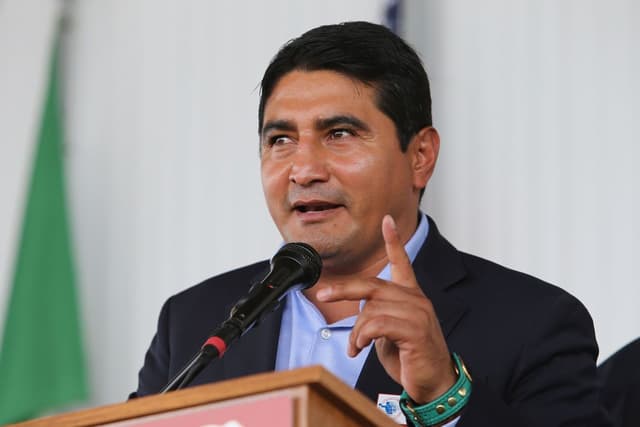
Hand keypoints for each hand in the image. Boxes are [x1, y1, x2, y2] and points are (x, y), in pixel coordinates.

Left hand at [317, 215, 455, 402]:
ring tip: (355, 347)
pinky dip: (362, 337)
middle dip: (344, 289)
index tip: (387, 220)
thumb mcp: (388, 332)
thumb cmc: (410, 357)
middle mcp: (416, 300)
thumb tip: (359, 311)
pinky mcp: (415, 331)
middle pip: (372, 286)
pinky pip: (378, 325)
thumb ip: (377, 315)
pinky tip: (361, 349)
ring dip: (356, 331)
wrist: (433, 384)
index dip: (394, 241)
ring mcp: (417, 314)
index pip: (402, 262)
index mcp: (410, 296)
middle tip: (324, 294)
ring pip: (371, 310)